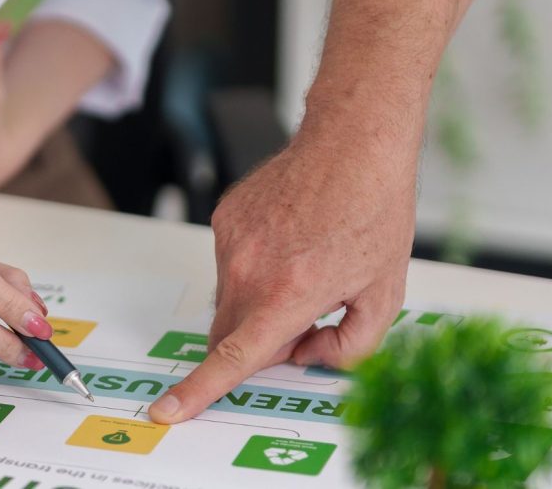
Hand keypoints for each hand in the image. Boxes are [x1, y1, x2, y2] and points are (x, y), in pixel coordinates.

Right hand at [148, 0, 515, 423]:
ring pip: (230, 300)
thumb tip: (308, 354)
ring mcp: (233, 240)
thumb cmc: (376, 211)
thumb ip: (348, 345)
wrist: (355, 142)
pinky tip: (295, 239)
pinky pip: (230, 263)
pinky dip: (257, 267)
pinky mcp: (226, 217)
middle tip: (310, 313)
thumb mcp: (384, 293)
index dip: (199, 390)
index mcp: (290, 293)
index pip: (234, 357)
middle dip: (261, 341)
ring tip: (309, 261)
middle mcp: (251, 269)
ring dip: (259, 301)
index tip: (167, 410)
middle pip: (230, 335)